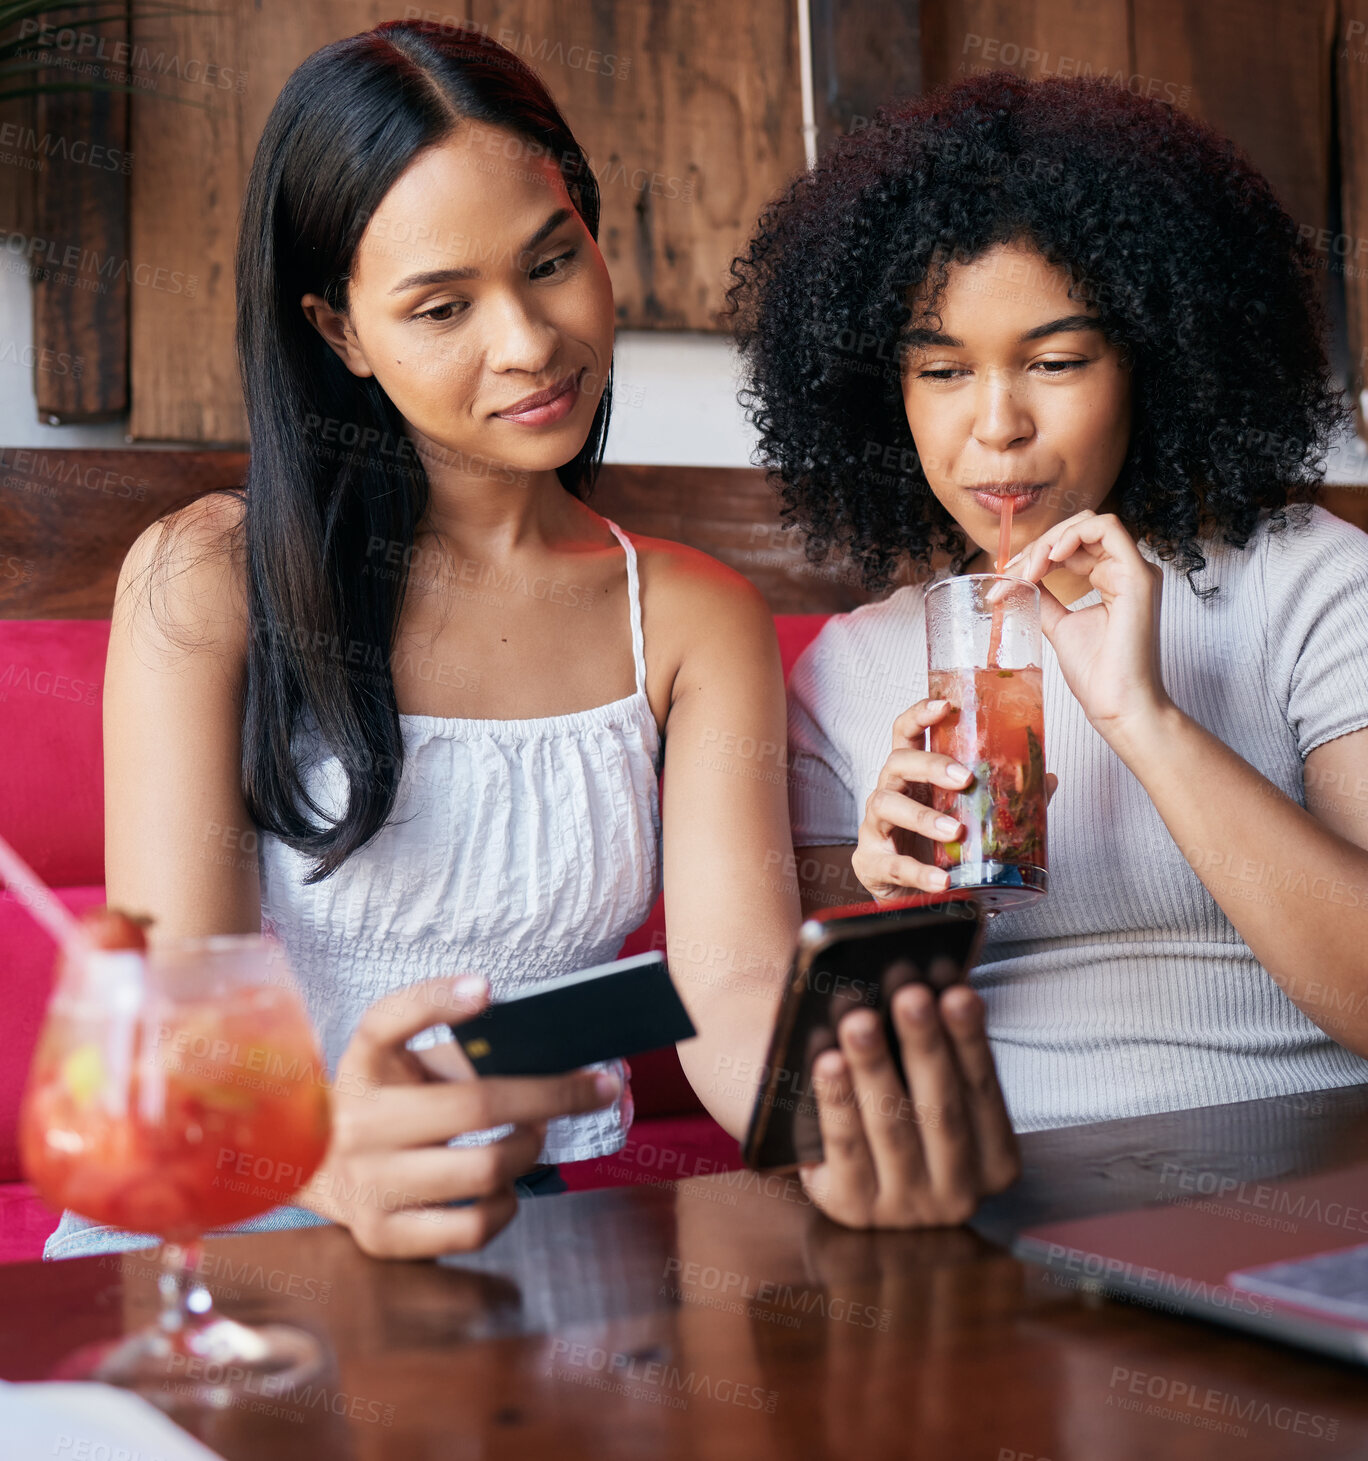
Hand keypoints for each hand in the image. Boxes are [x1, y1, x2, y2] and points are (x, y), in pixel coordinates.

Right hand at [304, 975, 618, 1258]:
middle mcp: (359, 1123)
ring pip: (484, 1171)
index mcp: (364, 1064)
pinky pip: (471, 1227)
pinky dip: (506, 1205)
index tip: (486, 989)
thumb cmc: (389, 1099)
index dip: (437, 1001)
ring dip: (530, 1149)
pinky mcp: (383, 1236)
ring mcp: (368, 1184)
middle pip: (476, 1106)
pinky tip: (504, 1186)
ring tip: (534, 1136)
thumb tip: (552, 1051)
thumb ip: (462, 1047)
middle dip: (552, 1095)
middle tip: (592, 1089)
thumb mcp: (405, 1059)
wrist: (318, 1166)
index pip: (387, 1020)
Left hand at [798, 983, 1018, 1227]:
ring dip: (875, 1068)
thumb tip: (933, 985)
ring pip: (891, 1127)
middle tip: (910, 996)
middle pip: (941, 1110)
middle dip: (925, 1047)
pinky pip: (845, 1150)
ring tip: (860, 1022)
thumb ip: (942, 1057)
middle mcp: (958, 1193)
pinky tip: (828, 1063)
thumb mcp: (936, 1094)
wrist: (859, 1184)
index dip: (970, 1042)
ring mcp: (906, 1208)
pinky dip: (837, 1103)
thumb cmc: (905, 1116)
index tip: (957, 994)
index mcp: (994, 1161)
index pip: (984, 1092)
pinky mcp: (853, 1210)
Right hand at [852, 698, 1056, 902]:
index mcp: (911, 776)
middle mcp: (888, 792)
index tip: (944, 705)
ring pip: (887, 805)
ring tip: (954, 831)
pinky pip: (893, 863)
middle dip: (930, 765)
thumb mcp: (965, 816)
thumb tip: (1046, 778)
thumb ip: (1002, 797)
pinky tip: (942, 880)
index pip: (906, 733)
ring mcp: (875, 827)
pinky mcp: (871, 862)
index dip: (920, 714)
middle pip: (897, 762)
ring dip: (922, 817)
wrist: (911, 898)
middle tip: (964, 778)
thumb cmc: (934, 847)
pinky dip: (919, 872)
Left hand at [1001, 509, 1171, 739]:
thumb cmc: (1097, 674)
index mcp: (1112, 579)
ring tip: (1027, 572)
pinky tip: (1050, 559)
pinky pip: (1108, 529)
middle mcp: (1126, 570)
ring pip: (1091, 523)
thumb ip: (1044, 598)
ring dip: (1050, 541)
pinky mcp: (1138, 577)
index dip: (1036, 553)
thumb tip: (1018, 580)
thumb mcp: (1059, 625)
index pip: (1073, 545)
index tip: (1006, 577)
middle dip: (1038, 546)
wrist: (1117, 704)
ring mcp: (1135, 571)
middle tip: (1010, 574)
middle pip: (1080, 529)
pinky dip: (1072, 536)